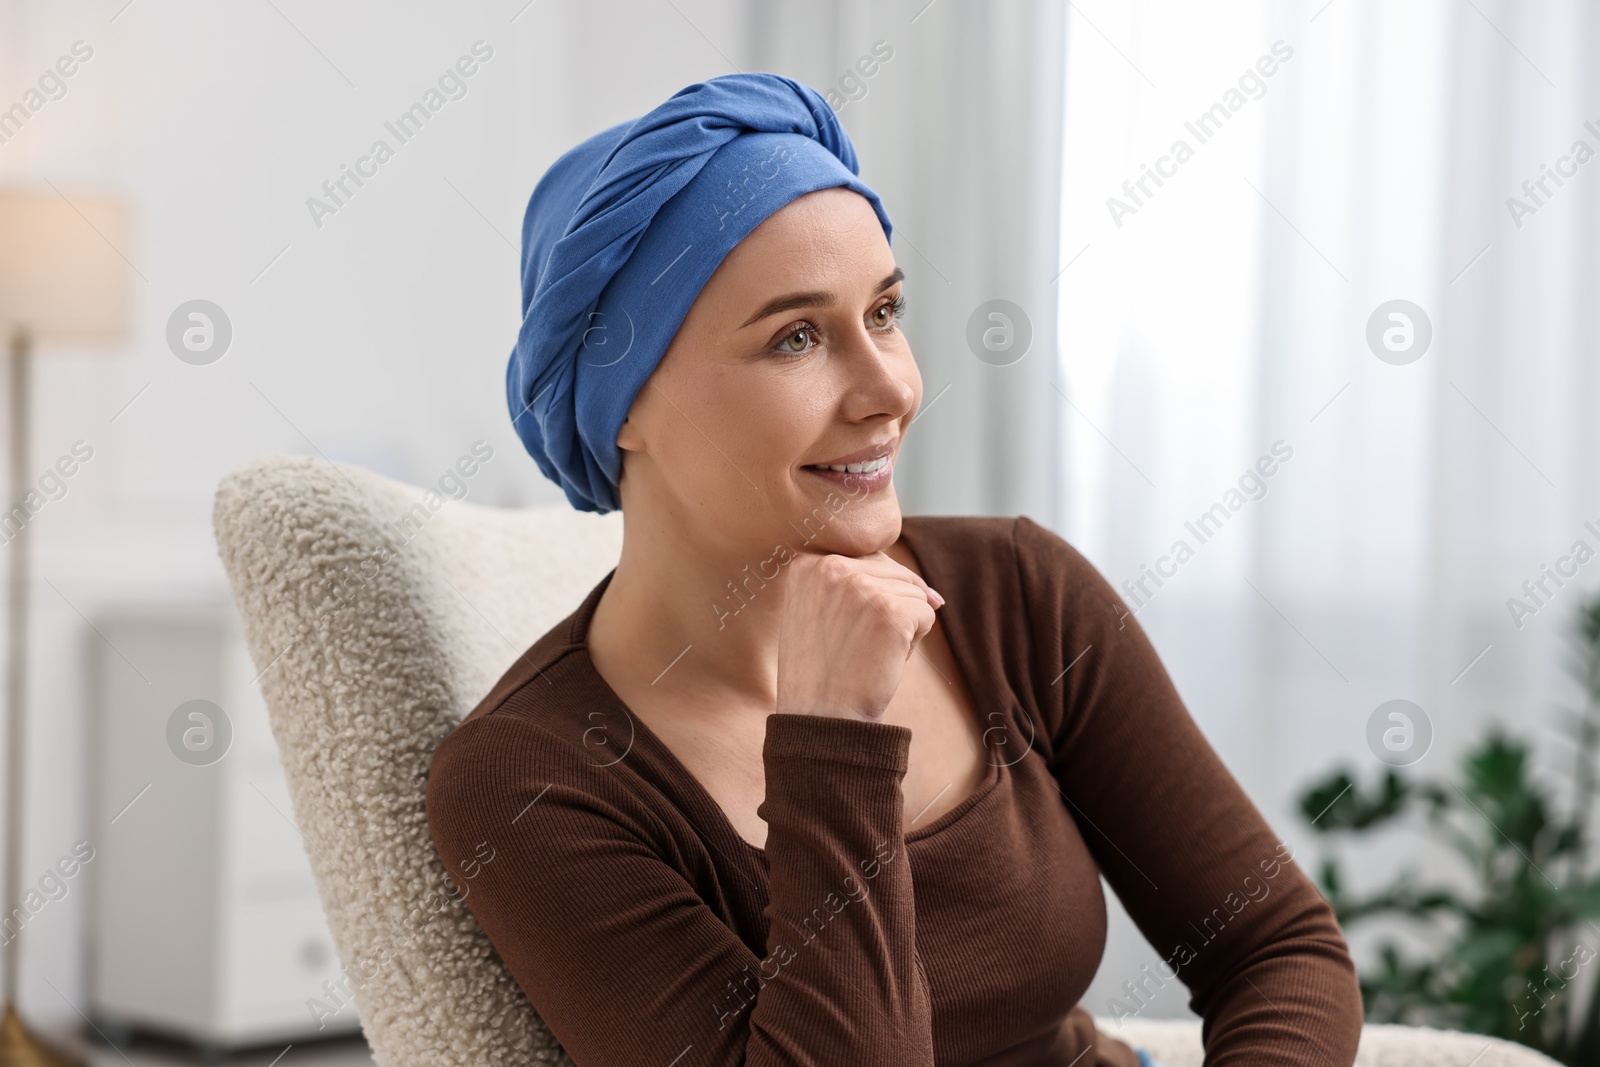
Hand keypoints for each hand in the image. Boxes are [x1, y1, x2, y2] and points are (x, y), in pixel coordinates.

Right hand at [775, 551, 944, 721]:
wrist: (819, 718)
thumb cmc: (823, 670)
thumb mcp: (819, 611)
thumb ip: (855, 583)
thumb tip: (933, 593)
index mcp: (808, 563)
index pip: (868, 559)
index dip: (873, 595)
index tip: (851, 628)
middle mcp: (831, 566)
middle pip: (895, 572)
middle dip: (889, 609)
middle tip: (856, 645)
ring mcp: (862, 588)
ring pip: (914, 592)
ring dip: (901, 625)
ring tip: (866, 652)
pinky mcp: (891, 612)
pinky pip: (927, 614)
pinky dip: (913, 642)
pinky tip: (882, 660)